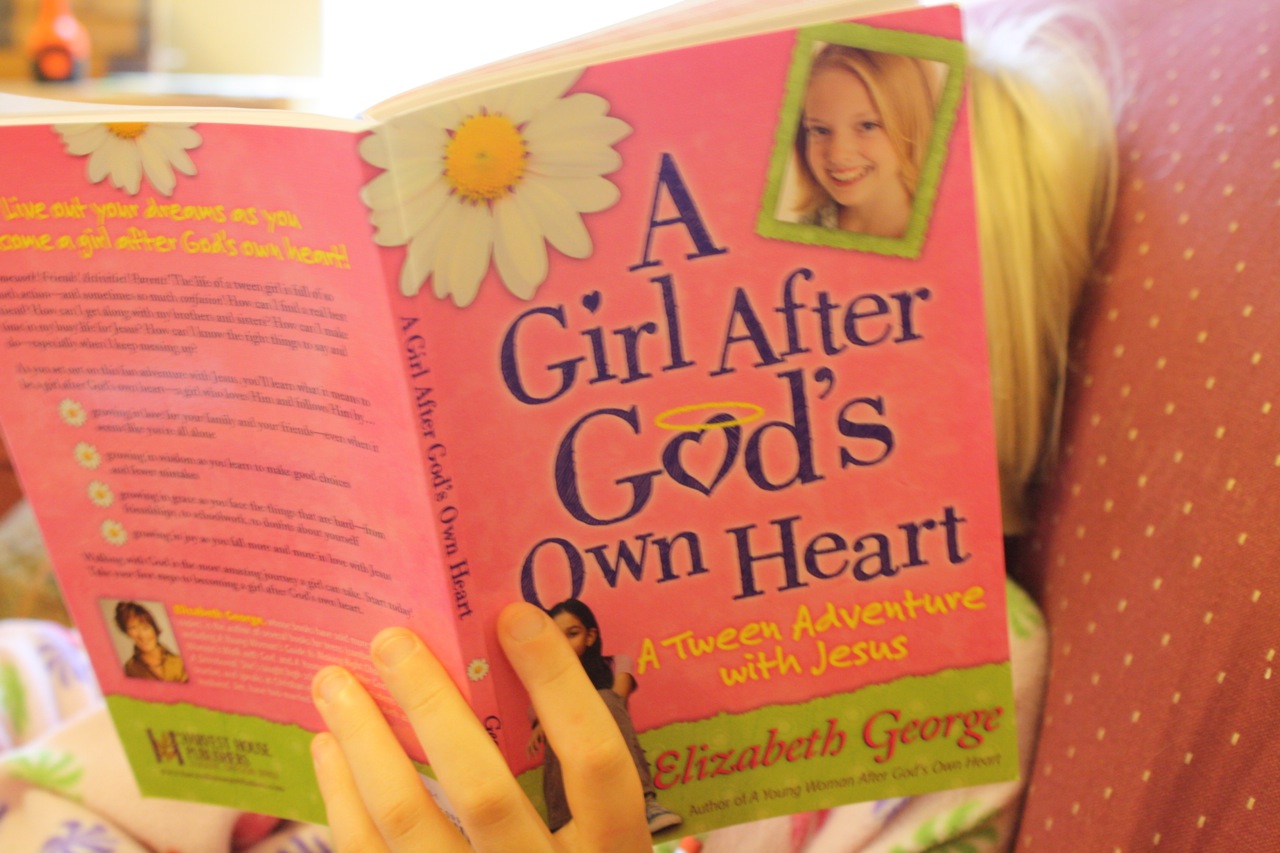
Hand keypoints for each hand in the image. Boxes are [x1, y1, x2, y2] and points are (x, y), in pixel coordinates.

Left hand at [310, 602, 650, 851]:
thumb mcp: (603, 840)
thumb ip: (575, 779)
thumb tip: (510, 670)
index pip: (594, 759)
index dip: (557, 685)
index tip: (515, 615)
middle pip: (483, 791)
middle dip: (431, 706)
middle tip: (390, 640)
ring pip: (409, 824)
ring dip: (364, 745)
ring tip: (334, 683)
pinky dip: (342, 801)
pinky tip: (329, 752)